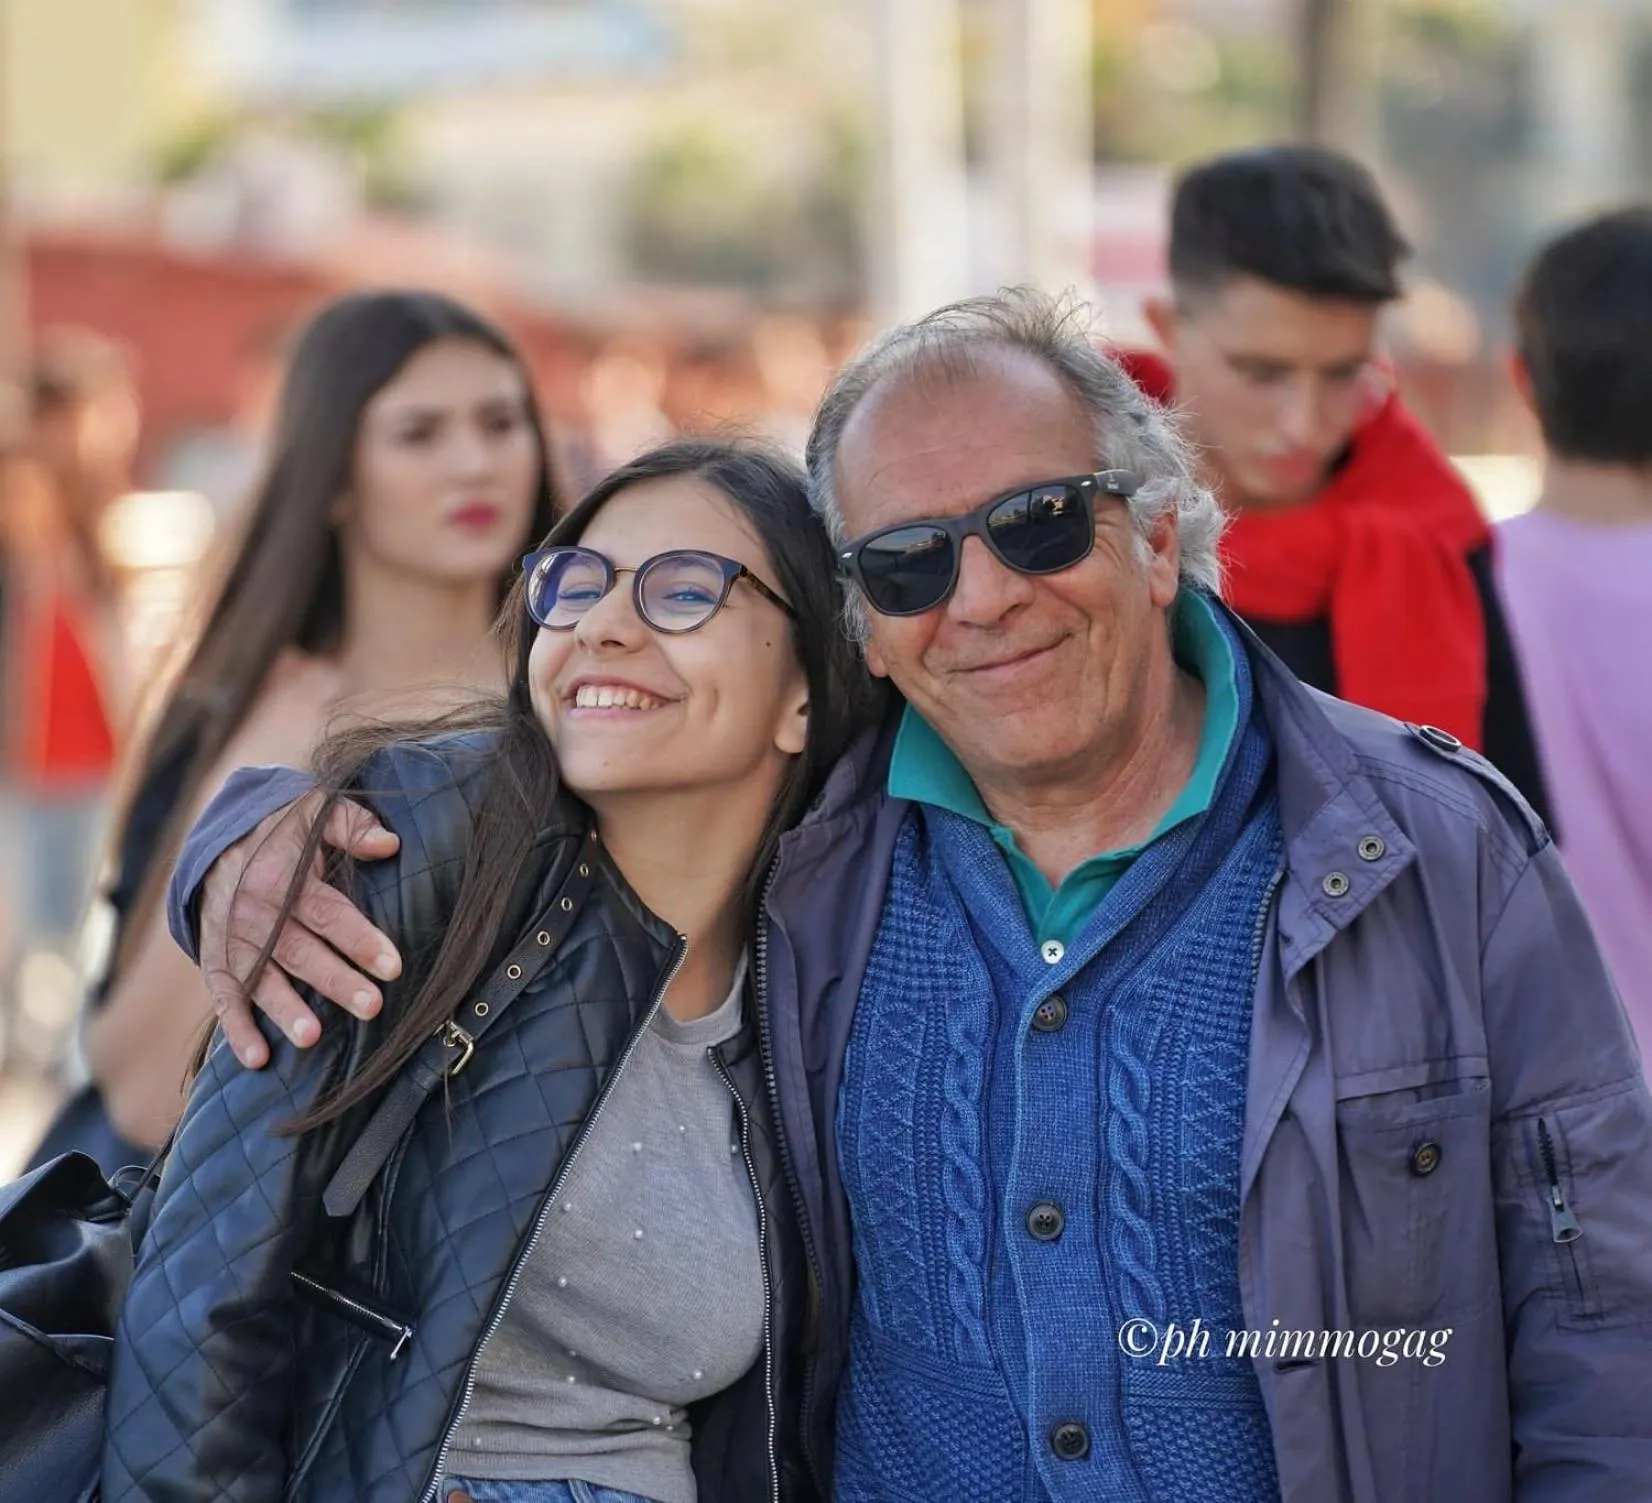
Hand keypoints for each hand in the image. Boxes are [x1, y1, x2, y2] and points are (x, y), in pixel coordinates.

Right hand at [201, 792, 401, 1067]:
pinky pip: (223, 999)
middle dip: (336, 981)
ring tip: (312, 1038)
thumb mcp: (315, 813)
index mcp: (283, 877)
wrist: (217, 843)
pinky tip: (257, 1060)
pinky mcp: (216, 963)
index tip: (393, 966)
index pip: (328, 912)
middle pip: (300, 952)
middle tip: (372, 1007)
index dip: (360, 939)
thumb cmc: (283, 832)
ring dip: (285, 1010)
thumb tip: (390, 844)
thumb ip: (353, 826)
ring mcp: (233, 942)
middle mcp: (255, 914)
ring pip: (262, 980)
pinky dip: (237, 1029)